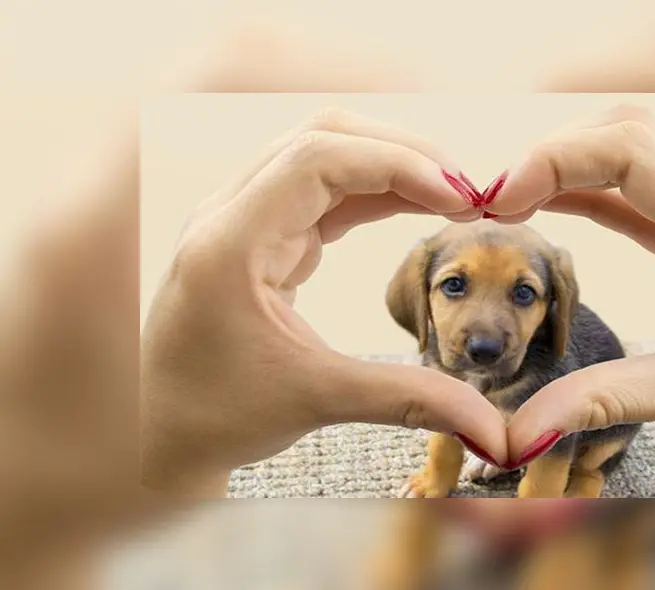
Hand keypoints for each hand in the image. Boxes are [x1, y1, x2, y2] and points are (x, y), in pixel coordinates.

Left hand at [140, 107, 509, 494]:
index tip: (457, 195)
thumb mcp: (316, 401)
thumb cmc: (214, 418)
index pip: (317, 158)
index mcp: (228, 243)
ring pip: (324, 155)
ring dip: (390, 166)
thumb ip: (410, 399)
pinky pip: (322, 189)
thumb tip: (495, 431)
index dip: (396, 163)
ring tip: (452, 196)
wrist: (155, 436)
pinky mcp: (259, 235)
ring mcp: (242, 220)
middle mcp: (229, 215)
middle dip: (402, 153)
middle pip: (323, 137)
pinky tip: (416, 205)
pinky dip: (374, 190)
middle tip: (467, 191)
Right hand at [484, 105, 654, 495]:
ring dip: (571, 167)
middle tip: (497, 202)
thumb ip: (605, 400)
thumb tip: (516, 432)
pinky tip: (552, 207)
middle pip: (631, 132)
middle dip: (555, 152)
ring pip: (636, 155)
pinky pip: (641, 194)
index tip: (504, 201)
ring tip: (513, 203)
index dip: (558, 157)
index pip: (635, 149)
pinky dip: (591, 193)